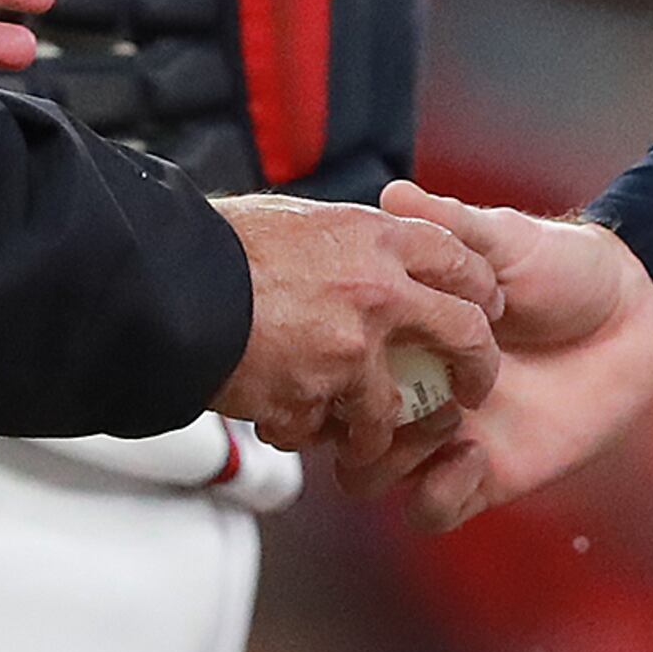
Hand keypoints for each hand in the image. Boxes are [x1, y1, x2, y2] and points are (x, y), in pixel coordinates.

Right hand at [212, 194, 503, 465]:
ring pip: (393, 409)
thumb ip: (345, 237)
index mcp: (374, 238)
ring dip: (380, 428)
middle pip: (464, 333)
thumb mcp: (297, 217)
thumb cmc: (222, 245)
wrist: (167, 281)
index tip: (485, 307)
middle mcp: (377, 293)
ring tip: (364, 434)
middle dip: (477, 365)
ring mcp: (349, 352)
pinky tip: (285, 420)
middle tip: (472, 387)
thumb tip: (368, 238)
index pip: (458, 258)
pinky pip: (326, 433)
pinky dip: (306, 433)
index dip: (479, 285)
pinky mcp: (314, 399)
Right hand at [339, 183, 652, 531]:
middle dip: (346, 420)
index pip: (328, 363)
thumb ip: (447, 226)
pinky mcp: (487, 474)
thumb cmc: (562, 267)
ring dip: (389, 457)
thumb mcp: (500, 240)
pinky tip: (471, 452)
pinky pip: (432, 510)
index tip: (344, 350)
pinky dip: (435, 493)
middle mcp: (411, 387)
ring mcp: (444, 434)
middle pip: (333, 429)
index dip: (320, 365)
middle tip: (394, 394)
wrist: (634, 310)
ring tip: (443, 420)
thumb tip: (392, 195)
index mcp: (400, 334)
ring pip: (369, 477)